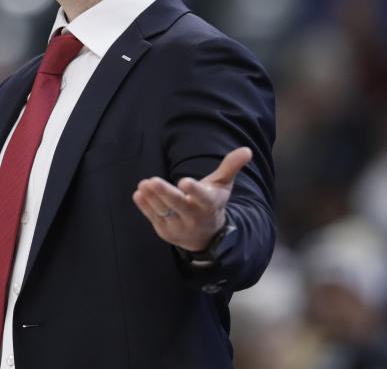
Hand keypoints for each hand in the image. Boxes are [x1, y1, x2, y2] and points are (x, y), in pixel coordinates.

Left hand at [132, 147, 250, 251]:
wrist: (206, 235)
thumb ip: (230, 167)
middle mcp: (195, 217)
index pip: (202, 197)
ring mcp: (179, 226)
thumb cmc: (212, 202)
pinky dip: (145, 207)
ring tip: (143, 184)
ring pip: (163, 211)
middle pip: (178, 205)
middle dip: (165, 193)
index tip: (183, 181)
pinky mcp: (165, 231)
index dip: (194, 190)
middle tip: (153, 181)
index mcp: (209, 204)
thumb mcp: (222, 186)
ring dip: (152, 198)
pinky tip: (139, 194)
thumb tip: (247, 150)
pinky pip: (153, 218)